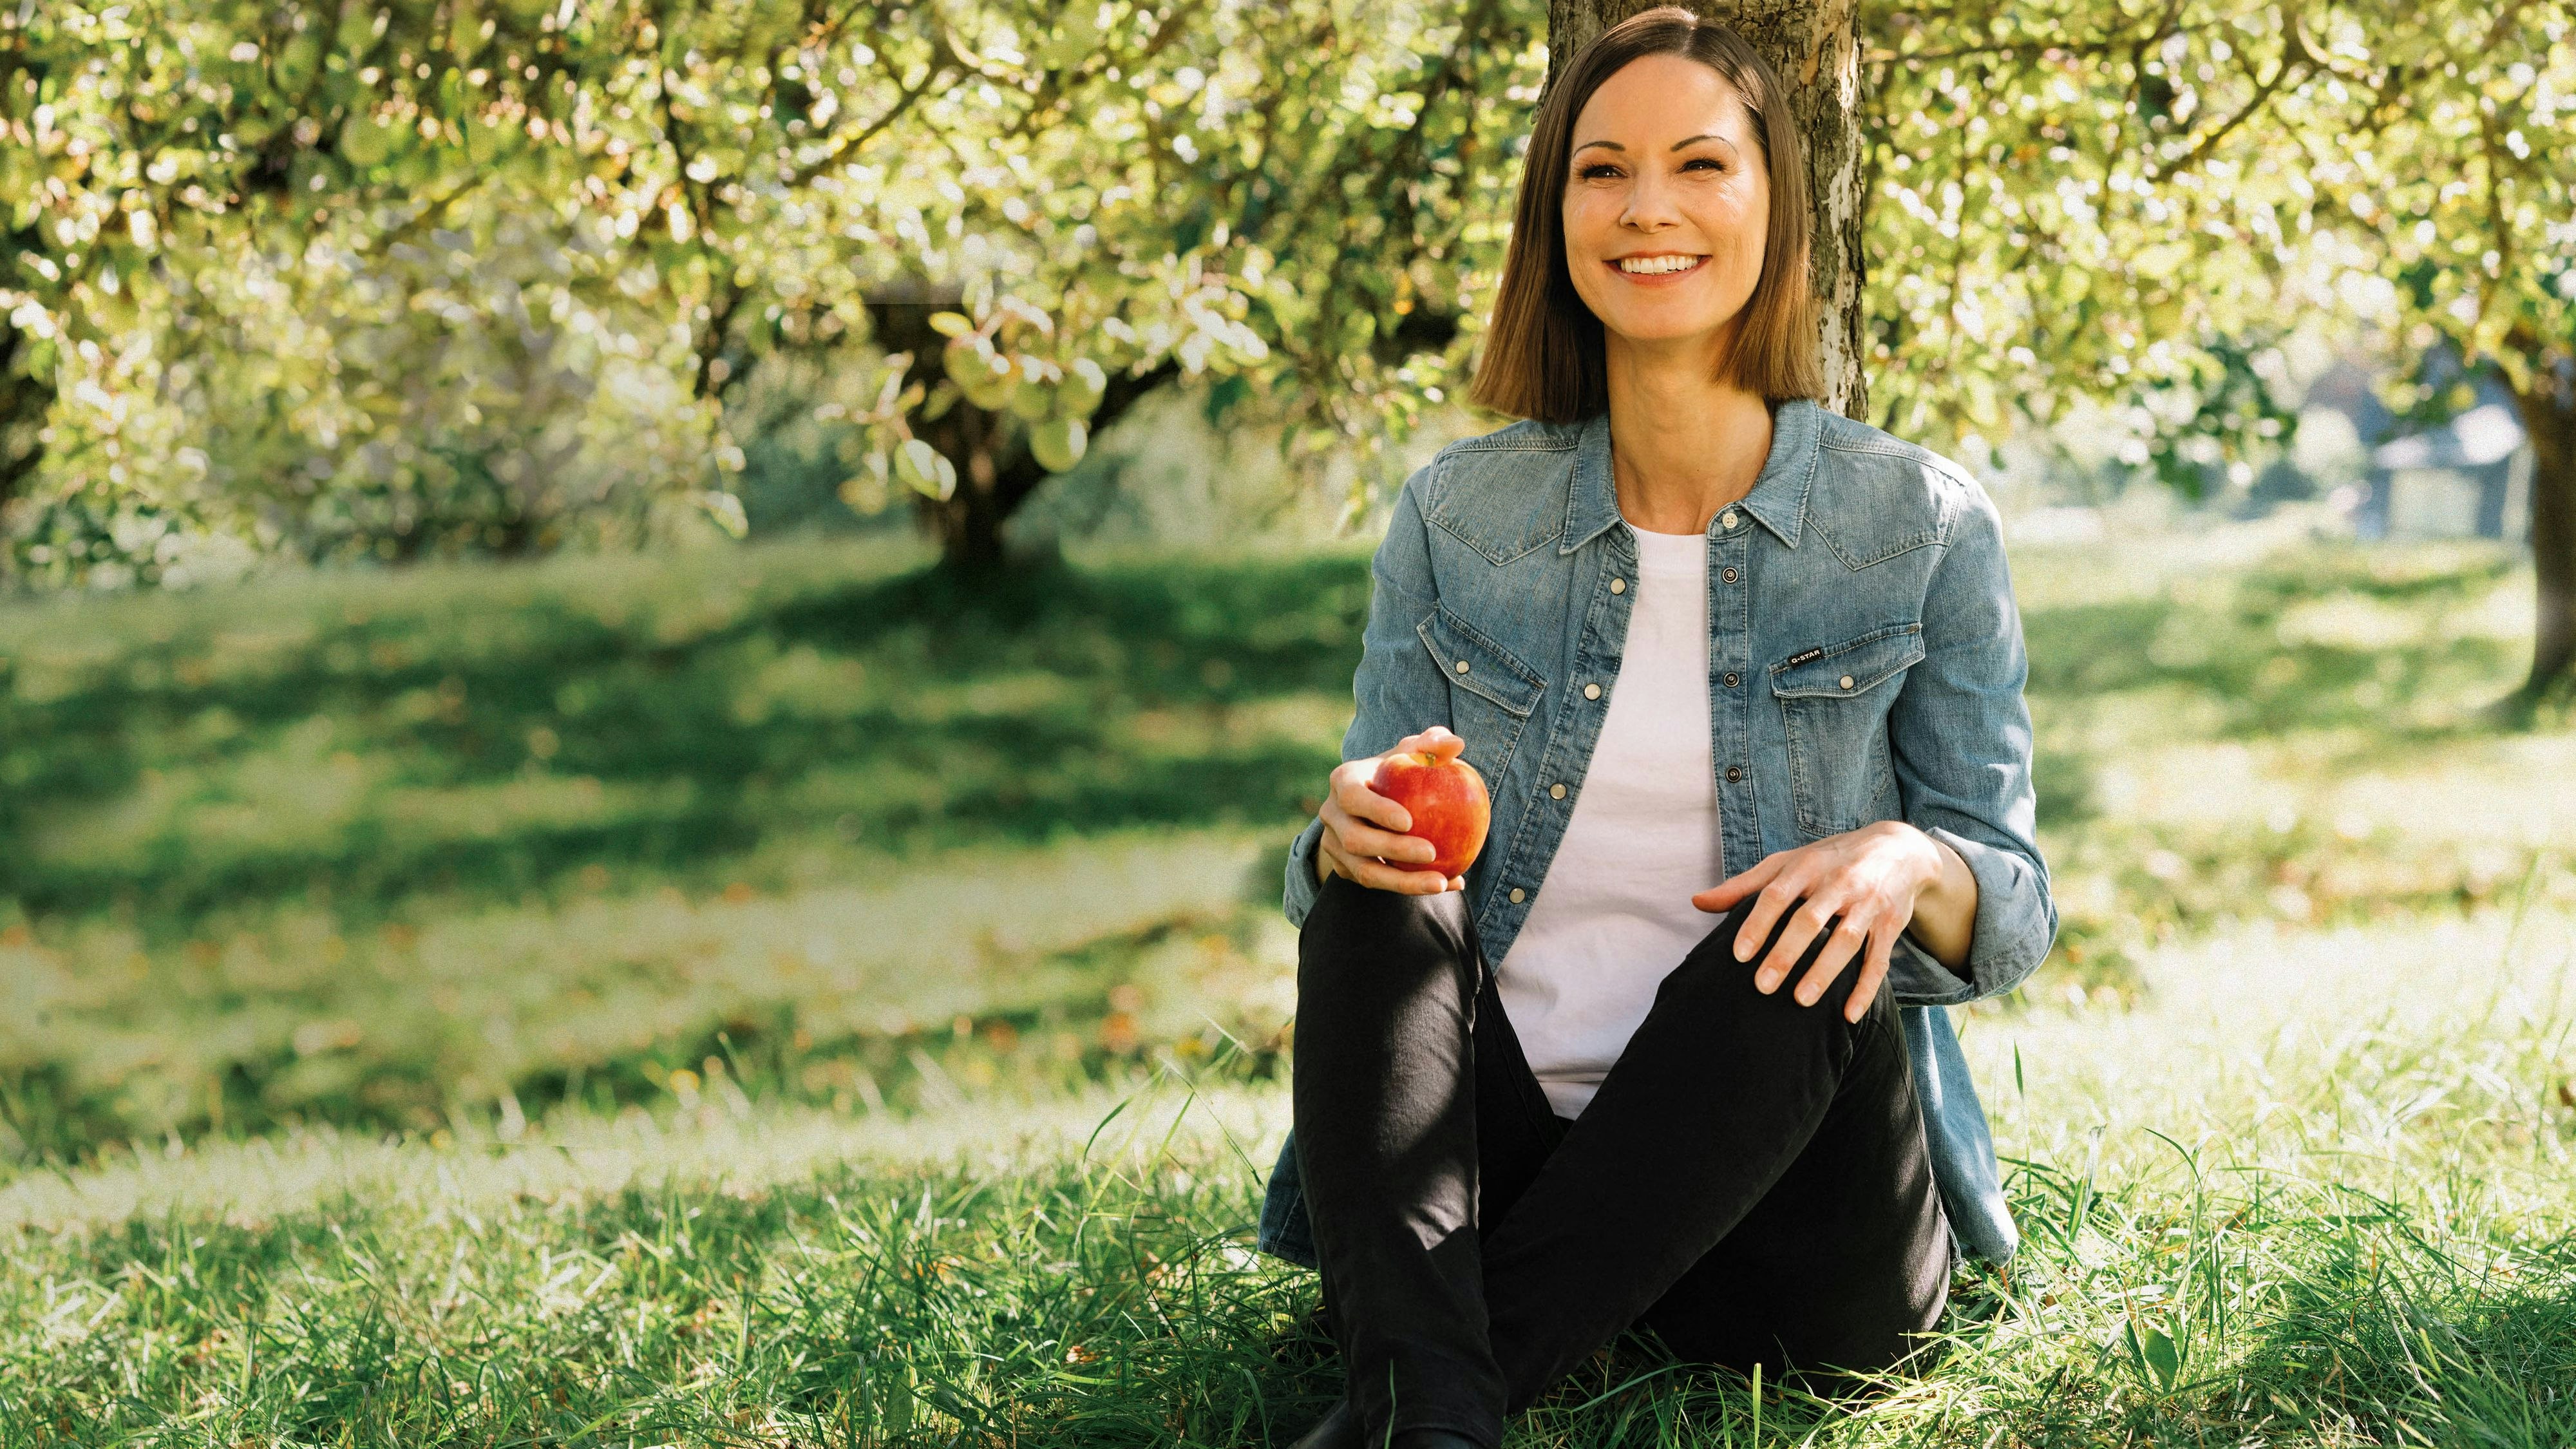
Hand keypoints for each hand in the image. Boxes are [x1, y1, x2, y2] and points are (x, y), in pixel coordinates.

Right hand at [1315, 726, 1467, 894]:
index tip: (1409, 822)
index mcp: (1343, 782)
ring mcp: (1334, 846)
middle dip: (1393, 850)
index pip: (1353, 798)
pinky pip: (1378, 886)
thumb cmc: (1396, 771)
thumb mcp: (1410, 752)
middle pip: (1355, 840)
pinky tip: (1449, 883)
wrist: (1370, 802)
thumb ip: (1432, 745)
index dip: (1376, 811)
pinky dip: (1412, 886)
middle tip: (1432, 853)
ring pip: (1365, 873)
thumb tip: (1457, 743)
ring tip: (1441, 883)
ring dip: (1404, 882)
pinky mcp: (1345, 869)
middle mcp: (1331, 815)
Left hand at [1689, 821, 1949, 1021]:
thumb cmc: (1829, 860)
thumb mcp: (1788, 863)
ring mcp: (1867, 904)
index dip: (1757, 923)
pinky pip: (1879, 960)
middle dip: (1786, 953)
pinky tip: (1849, 1015)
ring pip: (1846, 940)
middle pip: (1810, 920)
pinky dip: (1866, 989)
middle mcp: (1839, 883)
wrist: (1899, 848)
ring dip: (1825, 972)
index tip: (1739, 955)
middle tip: (1763, 986)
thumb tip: (1697, 902)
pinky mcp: (1891, 924)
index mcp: (1807, 866)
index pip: (1777, 894)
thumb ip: (1744, 886)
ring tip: (1801, 1000)